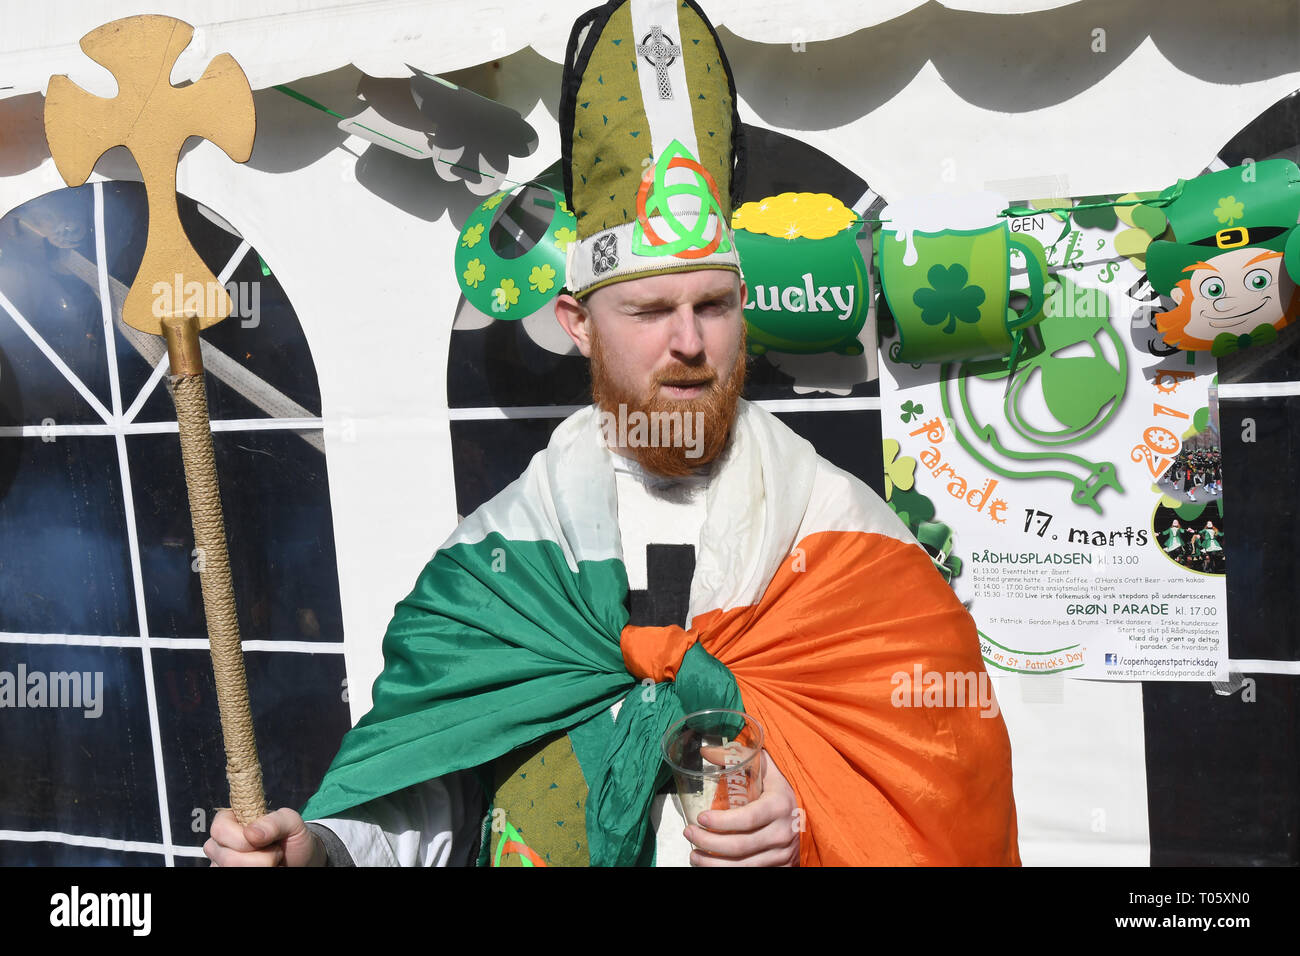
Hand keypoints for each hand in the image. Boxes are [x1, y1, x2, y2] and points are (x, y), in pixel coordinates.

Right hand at [204, 808, 324, 866]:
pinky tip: (265, 867)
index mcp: (231, 820)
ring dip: (262, 866)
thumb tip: (251, 832)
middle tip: (274, 850)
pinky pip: (238, 877)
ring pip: (233, 869)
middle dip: (260, 857)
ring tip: (271, 859)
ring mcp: (222, 863)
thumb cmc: (292, 838)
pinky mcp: (226, 872)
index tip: (262, 839)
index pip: (220, 829)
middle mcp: (221, 843)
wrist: (300, 859)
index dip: (241, 838)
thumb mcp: (291, 822)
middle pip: (228, 857)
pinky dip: (260, 872)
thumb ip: (274, 821)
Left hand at [684, 751, 799, 866]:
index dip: (721, 822)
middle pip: (739, 846)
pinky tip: (711, 866)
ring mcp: (782, 854)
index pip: (747, 818)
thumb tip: (706, 751)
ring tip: (693, 854)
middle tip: (689, 834)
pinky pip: (750, 874)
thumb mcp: (767, 770)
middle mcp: (782, 833)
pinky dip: (726, 872)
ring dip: (712, 864)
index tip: (700, 818)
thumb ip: (740, 757)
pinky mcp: (781, 868)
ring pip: (742, 867)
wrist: (806, 817)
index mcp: (779, 806)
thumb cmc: (779, 791)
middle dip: (708, 843)